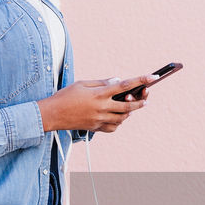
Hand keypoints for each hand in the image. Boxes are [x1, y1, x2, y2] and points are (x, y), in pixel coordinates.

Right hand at [37, 75, 155, 132]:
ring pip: (122, 118)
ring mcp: (99, 120)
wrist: (52, 114)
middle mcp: (101, 108)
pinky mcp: (96, 128)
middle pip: (128, 106)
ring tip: (131, 106)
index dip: (140, 80)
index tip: (152, 77)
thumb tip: (118, 81)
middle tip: (146, 98)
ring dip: (129, 112)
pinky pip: (113, 127)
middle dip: (140, 102)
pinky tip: (117, 117)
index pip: (124, 85)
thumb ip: (102, 83)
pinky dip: (118, 122)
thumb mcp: (83, 84)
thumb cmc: (66, 96)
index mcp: (99, 94)